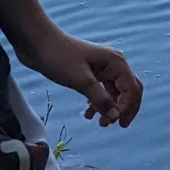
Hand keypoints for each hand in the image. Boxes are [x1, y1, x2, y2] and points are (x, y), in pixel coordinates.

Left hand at [19, 29, 143, 127]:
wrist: (38, 43)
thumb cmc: (60, 58)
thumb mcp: (81, 80)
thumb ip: (100, 99)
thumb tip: (115, 116)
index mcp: (116, 63)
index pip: (132, 88)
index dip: (127, 107)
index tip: (115, 123)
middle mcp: (114, 64)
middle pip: (129, 89)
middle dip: (125, 108)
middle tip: (119, 126)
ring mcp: (102, 67)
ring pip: (115, 91)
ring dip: (110, 107)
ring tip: (100, 123)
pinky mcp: (91, 71)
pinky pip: (102, 89)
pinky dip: (98, 102)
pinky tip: (88, 113)